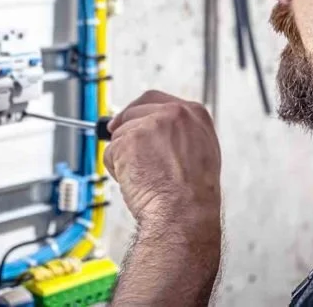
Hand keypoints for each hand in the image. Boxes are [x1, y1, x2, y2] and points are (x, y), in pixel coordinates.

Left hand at [104, 90, 221, 229]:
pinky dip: (116, 169)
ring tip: (145, 177)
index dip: (138, 112)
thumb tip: (158, 133)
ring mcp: (150, 125)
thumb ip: (180, 135)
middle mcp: (173, 114)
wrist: (186, 213)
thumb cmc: (195, 195)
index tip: (128, 119)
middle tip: (128, 155)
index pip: (155, 100)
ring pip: (121, 134)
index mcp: (194, 114)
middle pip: (133, 112)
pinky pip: (110, 153)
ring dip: (124, 156)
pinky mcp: (129, 140)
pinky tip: (135, 182)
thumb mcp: (202, 152)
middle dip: (126, 132)